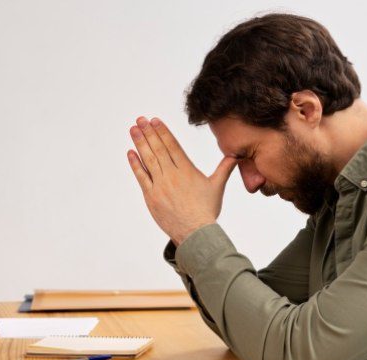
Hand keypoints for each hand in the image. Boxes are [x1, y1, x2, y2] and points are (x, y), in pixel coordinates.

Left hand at [127, 116, 236, 245]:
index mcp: (187, 170)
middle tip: (140, 120)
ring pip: (148, 160)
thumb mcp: (217, 186)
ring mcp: (160, 186)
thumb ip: (224, 168)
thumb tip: (236, 155)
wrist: (195, 233)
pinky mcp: (151, 197)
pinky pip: (141, 177)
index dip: (163, 132)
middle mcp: (172, 175)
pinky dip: (135, 165)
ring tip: (133, 130)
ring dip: (140, 143)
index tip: (154, 121)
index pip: (172, 146)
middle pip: (158, 149)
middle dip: (148, 132)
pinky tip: (131, 153)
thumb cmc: (206, 211)